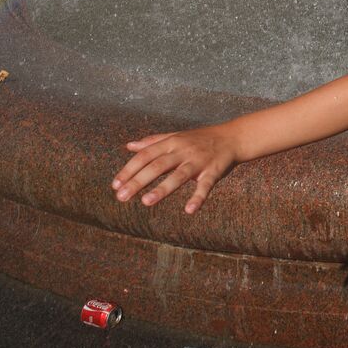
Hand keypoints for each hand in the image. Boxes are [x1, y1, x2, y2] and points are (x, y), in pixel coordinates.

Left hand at [112, 127, 240, 213]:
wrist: (232, 137)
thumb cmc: (200, 139)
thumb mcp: (176, 136)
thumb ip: (153, 142)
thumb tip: (129, 146)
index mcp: (171, 143)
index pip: (145, 155)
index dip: (129, 169)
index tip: (115, 184)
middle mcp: (182, 151)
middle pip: (157, 165)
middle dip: (138, 181)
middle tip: (121, 196)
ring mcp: (198, 161)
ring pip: (178, 175)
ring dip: (162, 189)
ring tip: (146, 202)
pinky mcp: (213, 171)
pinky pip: (205, 186)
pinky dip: (198, 197)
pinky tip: (189, 210)